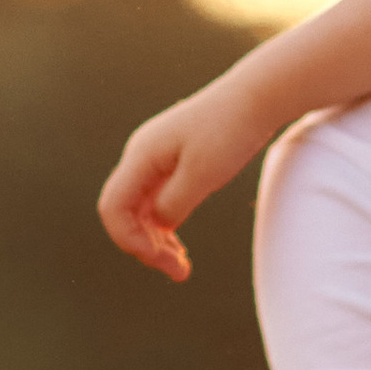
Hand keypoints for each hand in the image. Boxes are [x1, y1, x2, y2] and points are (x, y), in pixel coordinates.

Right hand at [97, 79, 257, 281]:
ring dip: (154, 240)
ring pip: (140, 209)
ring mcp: (155, 158)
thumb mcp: (203, 175)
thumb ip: (173, 204)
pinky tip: (178, 244)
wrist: (257, 96)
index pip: (113, 208)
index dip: (129, 241)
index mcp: (141, 156)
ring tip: (180, 266)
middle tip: (179, 272)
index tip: (162, 259)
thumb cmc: (231, 131)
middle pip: (124, 212)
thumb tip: (157, 226)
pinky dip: (164, 225)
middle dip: (145, 246)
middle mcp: (141, 156)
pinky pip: (156, 200)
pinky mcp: (172, 161)